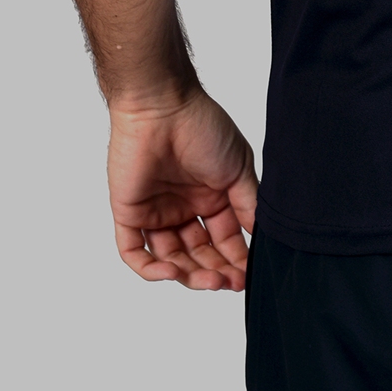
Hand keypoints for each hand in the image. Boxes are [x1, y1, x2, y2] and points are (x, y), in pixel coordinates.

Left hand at [106, 88, 258, 291]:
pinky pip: (135, 253)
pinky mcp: (129, 214)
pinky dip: (152, 270)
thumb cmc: (202, 127)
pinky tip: (173, 271)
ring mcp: (155, 213)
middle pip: (199, 255)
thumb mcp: (237, 169)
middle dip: (215, 272)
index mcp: (210, 197)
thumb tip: (263, 239)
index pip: (224, 241)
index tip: (247, 278)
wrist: (163, 107)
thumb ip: (248, 205)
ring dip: (189, 275)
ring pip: (170, 259)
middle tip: (229, 284)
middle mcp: (183, 208)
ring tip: (209, 279)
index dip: (235, 261)